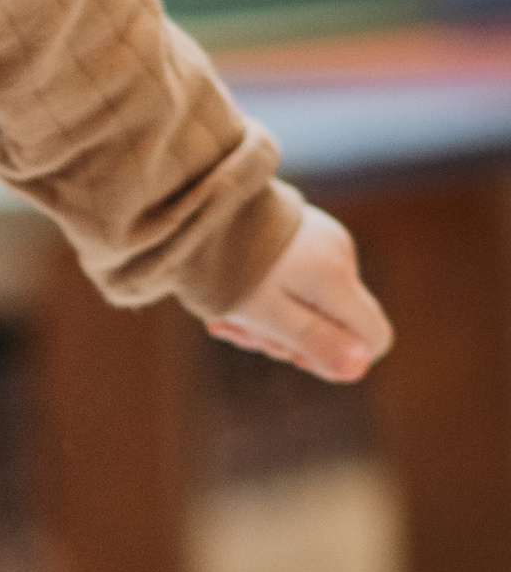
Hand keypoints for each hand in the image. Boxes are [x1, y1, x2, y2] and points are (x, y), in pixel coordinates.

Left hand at [207, 200, 392, 384]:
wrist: (195, 203)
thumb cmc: (224, 263)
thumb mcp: (265, 312)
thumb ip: (314, 340)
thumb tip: (359, 368)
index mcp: (336, 278)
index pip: (375, 337)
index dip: (341, 359)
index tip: (294, 356)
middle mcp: (340, 256)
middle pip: (337, 324)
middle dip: (289, 339)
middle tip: (239, 331)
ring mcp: (322, 241)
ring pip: (311, 304)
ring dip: (270, 321)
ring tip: (224, 315)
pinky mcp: (302, 233)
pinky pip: (296, 280)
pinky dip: (266, 296)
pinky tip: (228, 295)